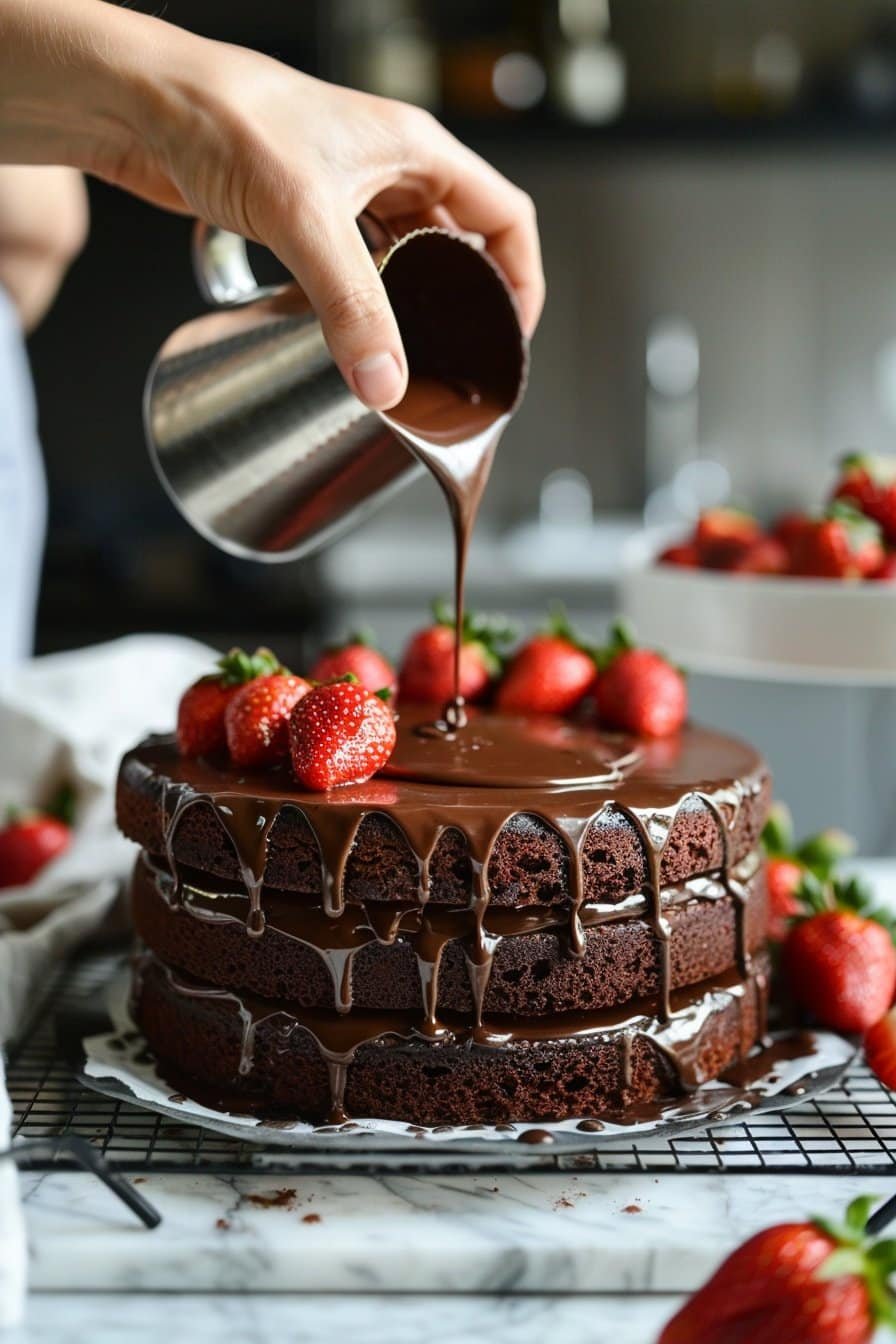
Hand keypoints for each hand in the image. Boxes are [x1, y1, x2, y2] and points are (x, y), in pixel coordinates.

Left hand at [0, 0, 543, 408]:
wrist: (142, 102)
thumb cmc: (225, 116)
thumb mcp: (305, 219)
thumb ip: (350, 306)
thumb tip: (385, 379)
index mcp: (416, 150)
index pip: (505, 216)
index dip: (519, 278)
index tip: (510, 333)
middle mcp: (389, 166)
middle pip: (457, 243)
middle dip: (461, 302)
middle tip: (454, 356)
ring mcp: (347, 188)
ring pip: (402, 256)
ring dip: (405, 303)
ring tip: (403, 352)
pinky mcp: (304, 210)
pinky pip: (353, 262)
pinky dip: (358, 299)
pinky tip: (345, 326)